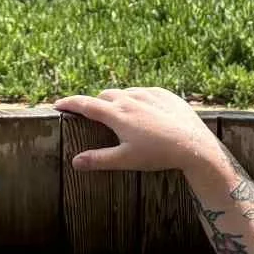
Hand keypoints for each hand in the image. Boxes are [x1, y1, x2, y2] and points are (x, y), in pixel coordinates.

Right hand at [53, 87, 223, 175]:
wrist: (195, 145)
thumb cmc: (158, 154)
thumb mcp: (126, 160)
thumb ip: (99, 159)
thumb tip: (75, 161)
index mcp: (116, 114)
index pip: (85, 104)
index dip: (69, 103)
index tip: (58, 104)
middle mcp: (130, 98)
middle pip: (105, 95)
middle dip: (96, 103)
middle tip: (93, 116)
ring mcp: (148, 93)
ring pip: (125, 92)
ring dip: (117, 100)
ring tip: (120, 115)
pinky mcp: (165, 94)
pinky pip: (145, 92)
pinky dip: (138, 99)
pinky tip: (144, 112)